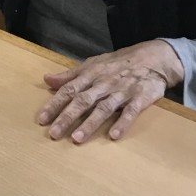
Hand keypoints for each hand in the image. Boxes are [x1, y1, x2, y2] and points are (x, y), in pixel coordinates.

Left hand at [37, 40, 183, 142]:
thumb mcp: (92, 64)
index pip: (69, 90)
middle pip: (82, 101)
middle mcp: (104, 83)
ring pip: (103, 108)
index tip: (42, 119)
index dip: (55, 104)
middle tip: (53, 133)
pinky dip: (122, 123)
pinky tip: (113, 136)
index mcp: (91, 74)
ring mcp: (122, 91)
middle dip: (67, 117)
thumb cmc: (118, 63)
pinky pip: (130, 112)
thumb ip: (70, 75)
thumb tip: (47, 79)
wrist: (153, 57)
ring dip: (90, 123)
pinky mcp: (140, 98)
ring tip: (77, 138)